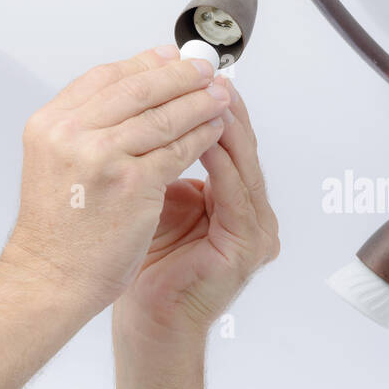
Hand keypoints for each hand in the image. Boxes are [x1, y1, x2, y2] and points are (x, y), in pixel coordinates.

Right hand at [1, 44, 229, 312]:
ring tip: (219, 96)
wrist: (50, 277)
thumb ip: (82, 130)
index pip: (104, 78)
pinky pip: (178, 149)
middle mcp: (72, 134)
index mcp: (50, 125)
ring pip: (163, 116)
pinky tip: (214, 130)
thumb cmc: (55, 231)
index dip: (143, 64)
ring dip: (198, 102)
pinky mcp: (134, 183)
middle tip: (204, 69)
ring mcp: (103, 157)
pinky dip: (201, 135)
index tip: (169, 57)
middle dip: (178, 75)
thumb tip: (129, 99)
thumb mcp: (52, 163)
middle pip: (137, 89)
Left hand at [113, 53, 280, 345]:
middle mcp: (248, 209)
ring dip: (222, 126)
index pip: (221, 136)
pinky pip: (236, 193)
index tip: (181, 69)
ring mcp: (255, 228)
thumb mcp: (147, 199)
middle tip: (198, 71)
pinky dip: (221, 162)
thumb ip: (154, 159)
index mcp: (228, 197)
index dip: (201, 101)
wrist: (145, 320)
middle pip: (238, 142)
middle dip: (216, 104)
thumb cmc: (140, 266)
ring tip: (202, 95)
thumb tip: (133, 108)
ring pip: (242, 162)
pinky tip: (204, 137)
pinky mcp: (249, 246)